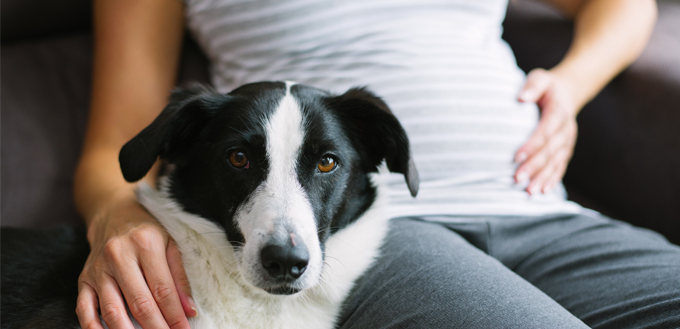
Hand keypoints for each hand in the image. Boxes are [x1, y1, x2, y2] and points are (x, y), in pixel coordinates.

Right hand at [75, 194, 196, 328]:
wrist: (114, 213)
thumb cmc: (148, 230)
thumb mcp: (171, 243)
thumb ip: (180, 277)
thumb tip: (189, 310)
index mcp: (145, 245)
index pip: (162, 289)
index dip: (174, 314)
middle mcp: (119, 256)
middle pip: (139, 302)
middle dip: (156, 327)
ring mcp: (98, 269)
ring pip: (112, 309)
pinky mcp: (84, 279)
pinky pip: (84, 308)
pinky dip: (92, 328)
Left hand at [514, 68, 578, 194]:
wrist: (566, 92)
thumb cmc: (546, 86)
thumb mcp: (540, 78)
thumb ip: (532, 86)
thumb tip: (521, 97)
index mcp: (558, 112)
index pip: (545, 131)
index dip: (532, 145)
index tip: (516, 157)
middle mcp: (566, 129)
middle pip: (550, 151)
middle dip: (534, 166)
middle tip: (516, 179)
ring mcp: (567, 141)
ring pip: (556, 162)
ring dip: (543, 178)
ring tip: (529, 192)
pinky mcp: (566, 149)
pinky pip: (561, 166)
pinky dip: (553, 179)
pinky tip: (543, 191)